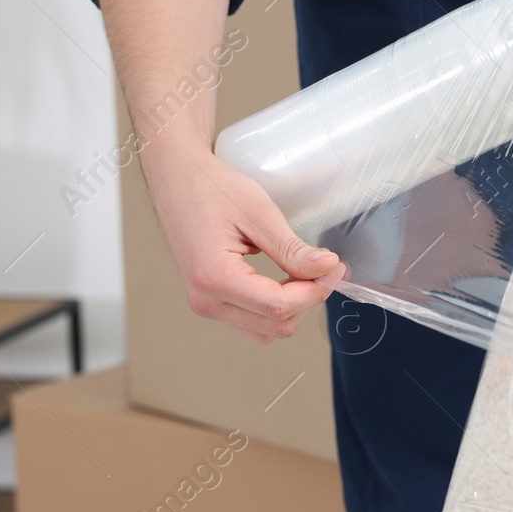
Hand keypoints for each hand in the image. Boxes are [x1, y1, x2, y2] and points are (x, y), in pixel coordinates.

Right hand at [141, 145, 346, 342]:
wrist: (177, 180)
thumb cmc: (210, 188)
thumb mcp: (258, 212)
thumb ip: (292, 248)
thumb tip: (327, 268)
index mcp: (214, 277)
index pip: (278, 306)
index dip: (315, 291)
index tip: (335, 268)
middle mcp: (206, 301)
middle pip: (276, 325)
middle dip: (308, 299)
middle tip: (326, 267)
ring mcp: (206, 304)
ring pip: (266, 330)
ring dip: (293, 307)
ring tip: (307, 273)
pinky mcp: (211, 301)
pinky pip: (252, 321)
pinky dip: (276, 307)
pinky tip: (287, 279)